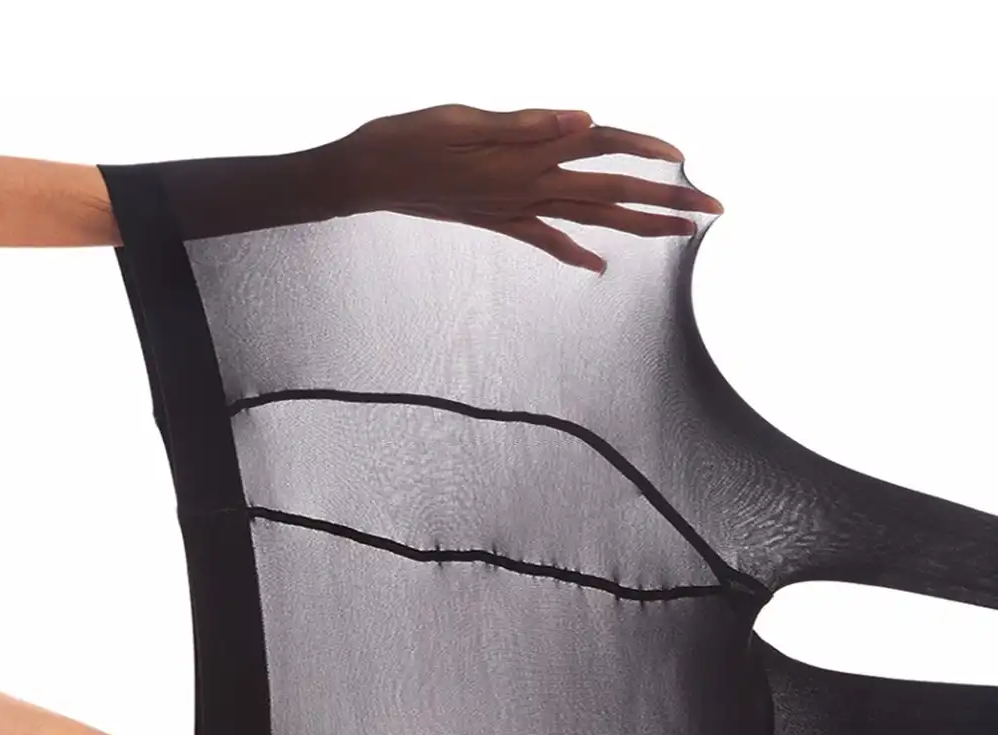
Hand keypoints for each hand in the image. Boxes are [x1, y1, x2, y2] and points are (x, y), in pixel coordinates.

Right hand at [324, 103, 723, 272]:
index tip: (686, 160)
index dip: (644, 150)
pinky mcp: (499, 221)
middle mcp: (529, 189)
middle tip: (715, 210)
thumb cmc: (410, 138)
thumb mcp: (466, 119)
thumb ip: (527, 123)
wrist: (369, 176)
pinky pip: (546, 241)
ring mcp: (516, 210)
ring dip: (638, 226)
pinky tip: (598, 266)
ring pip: (590, 219)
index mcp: (525, 158)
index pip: (600, 148)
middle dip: (667, 202)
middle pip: (612, 193)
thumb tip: (586, 120)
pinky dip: (574, 251)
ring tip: (680, 234)